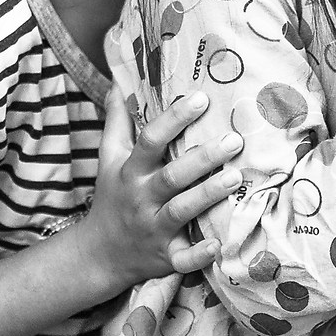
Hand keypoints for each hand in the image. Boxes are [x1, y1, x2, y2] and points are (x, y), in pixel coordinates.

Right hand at [82, 91, 241, 290]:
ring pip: (181, 211)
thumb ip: (118, 119)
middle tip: (234, 140)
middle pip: (171, 176)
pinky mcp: (165, 256)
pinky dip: (199, 254)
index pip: (151, 140)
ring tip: (235, 177)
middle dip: (202, 159)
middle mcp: (142, 198)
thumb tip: (120, 78)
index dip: (174, 119)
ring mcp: (153, 229)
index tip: (201, 98)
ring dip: (208, 196)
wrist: (99, 253)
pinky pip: (182, 258)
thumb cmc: (113, 197)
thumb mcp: (109, 157)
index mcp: (130, 171)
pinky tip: (219, 244)